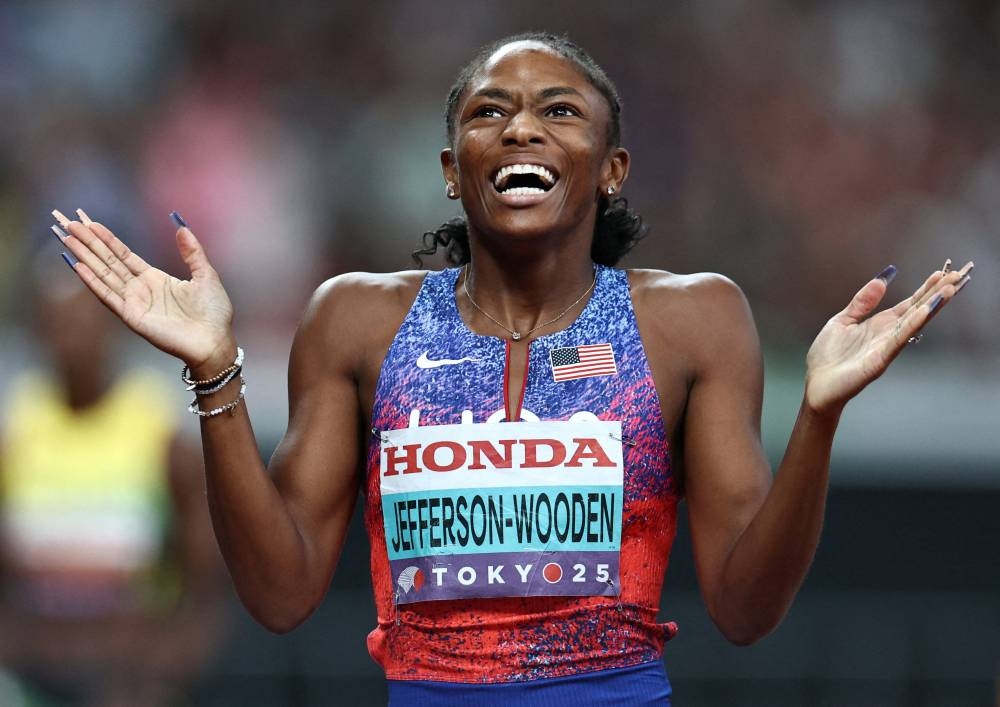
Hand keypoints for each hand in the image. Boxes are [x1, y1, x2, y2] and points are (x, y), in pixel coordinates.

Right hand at [53, 209, 235, 370]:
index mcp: (155, 279)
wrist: (215, 340)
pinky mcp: (132, 316)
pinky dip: (93, 281)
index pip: (123, 255)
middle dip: (89, 243)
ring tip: (67, 238)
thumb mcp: (205, 275)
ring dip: (85, 257)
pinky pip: (108, 296)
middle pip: (108, 262)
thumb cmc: (214, 313)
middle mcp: (140, 290)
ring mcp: (134, 303)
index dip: (106, 239)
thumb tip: (182, 227)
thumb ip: (192, 252)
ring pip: (103, 275)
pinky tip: (78, 266)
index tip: (90, 222)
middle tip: (68, 223)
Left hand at [804, 261, 972, 414]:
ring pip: (914, 323)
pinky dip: (912, 325)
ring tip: (949, 289)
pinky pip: (898, 340)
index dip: (925, 289)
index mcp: (880, 324)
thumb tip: (881, 280)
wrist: (816, 384)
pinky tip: (925, 311)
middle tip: (958, 276)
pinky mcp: (879, 360)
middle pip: (918, 310)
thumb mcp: (842, 321)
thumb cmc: (828, 356)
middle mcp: (888, 335)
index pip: (908, 304)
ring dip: (932, 306)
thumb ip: (862, 302)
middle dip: (937, 294)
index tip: (942, 273)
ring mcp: (886, 347)